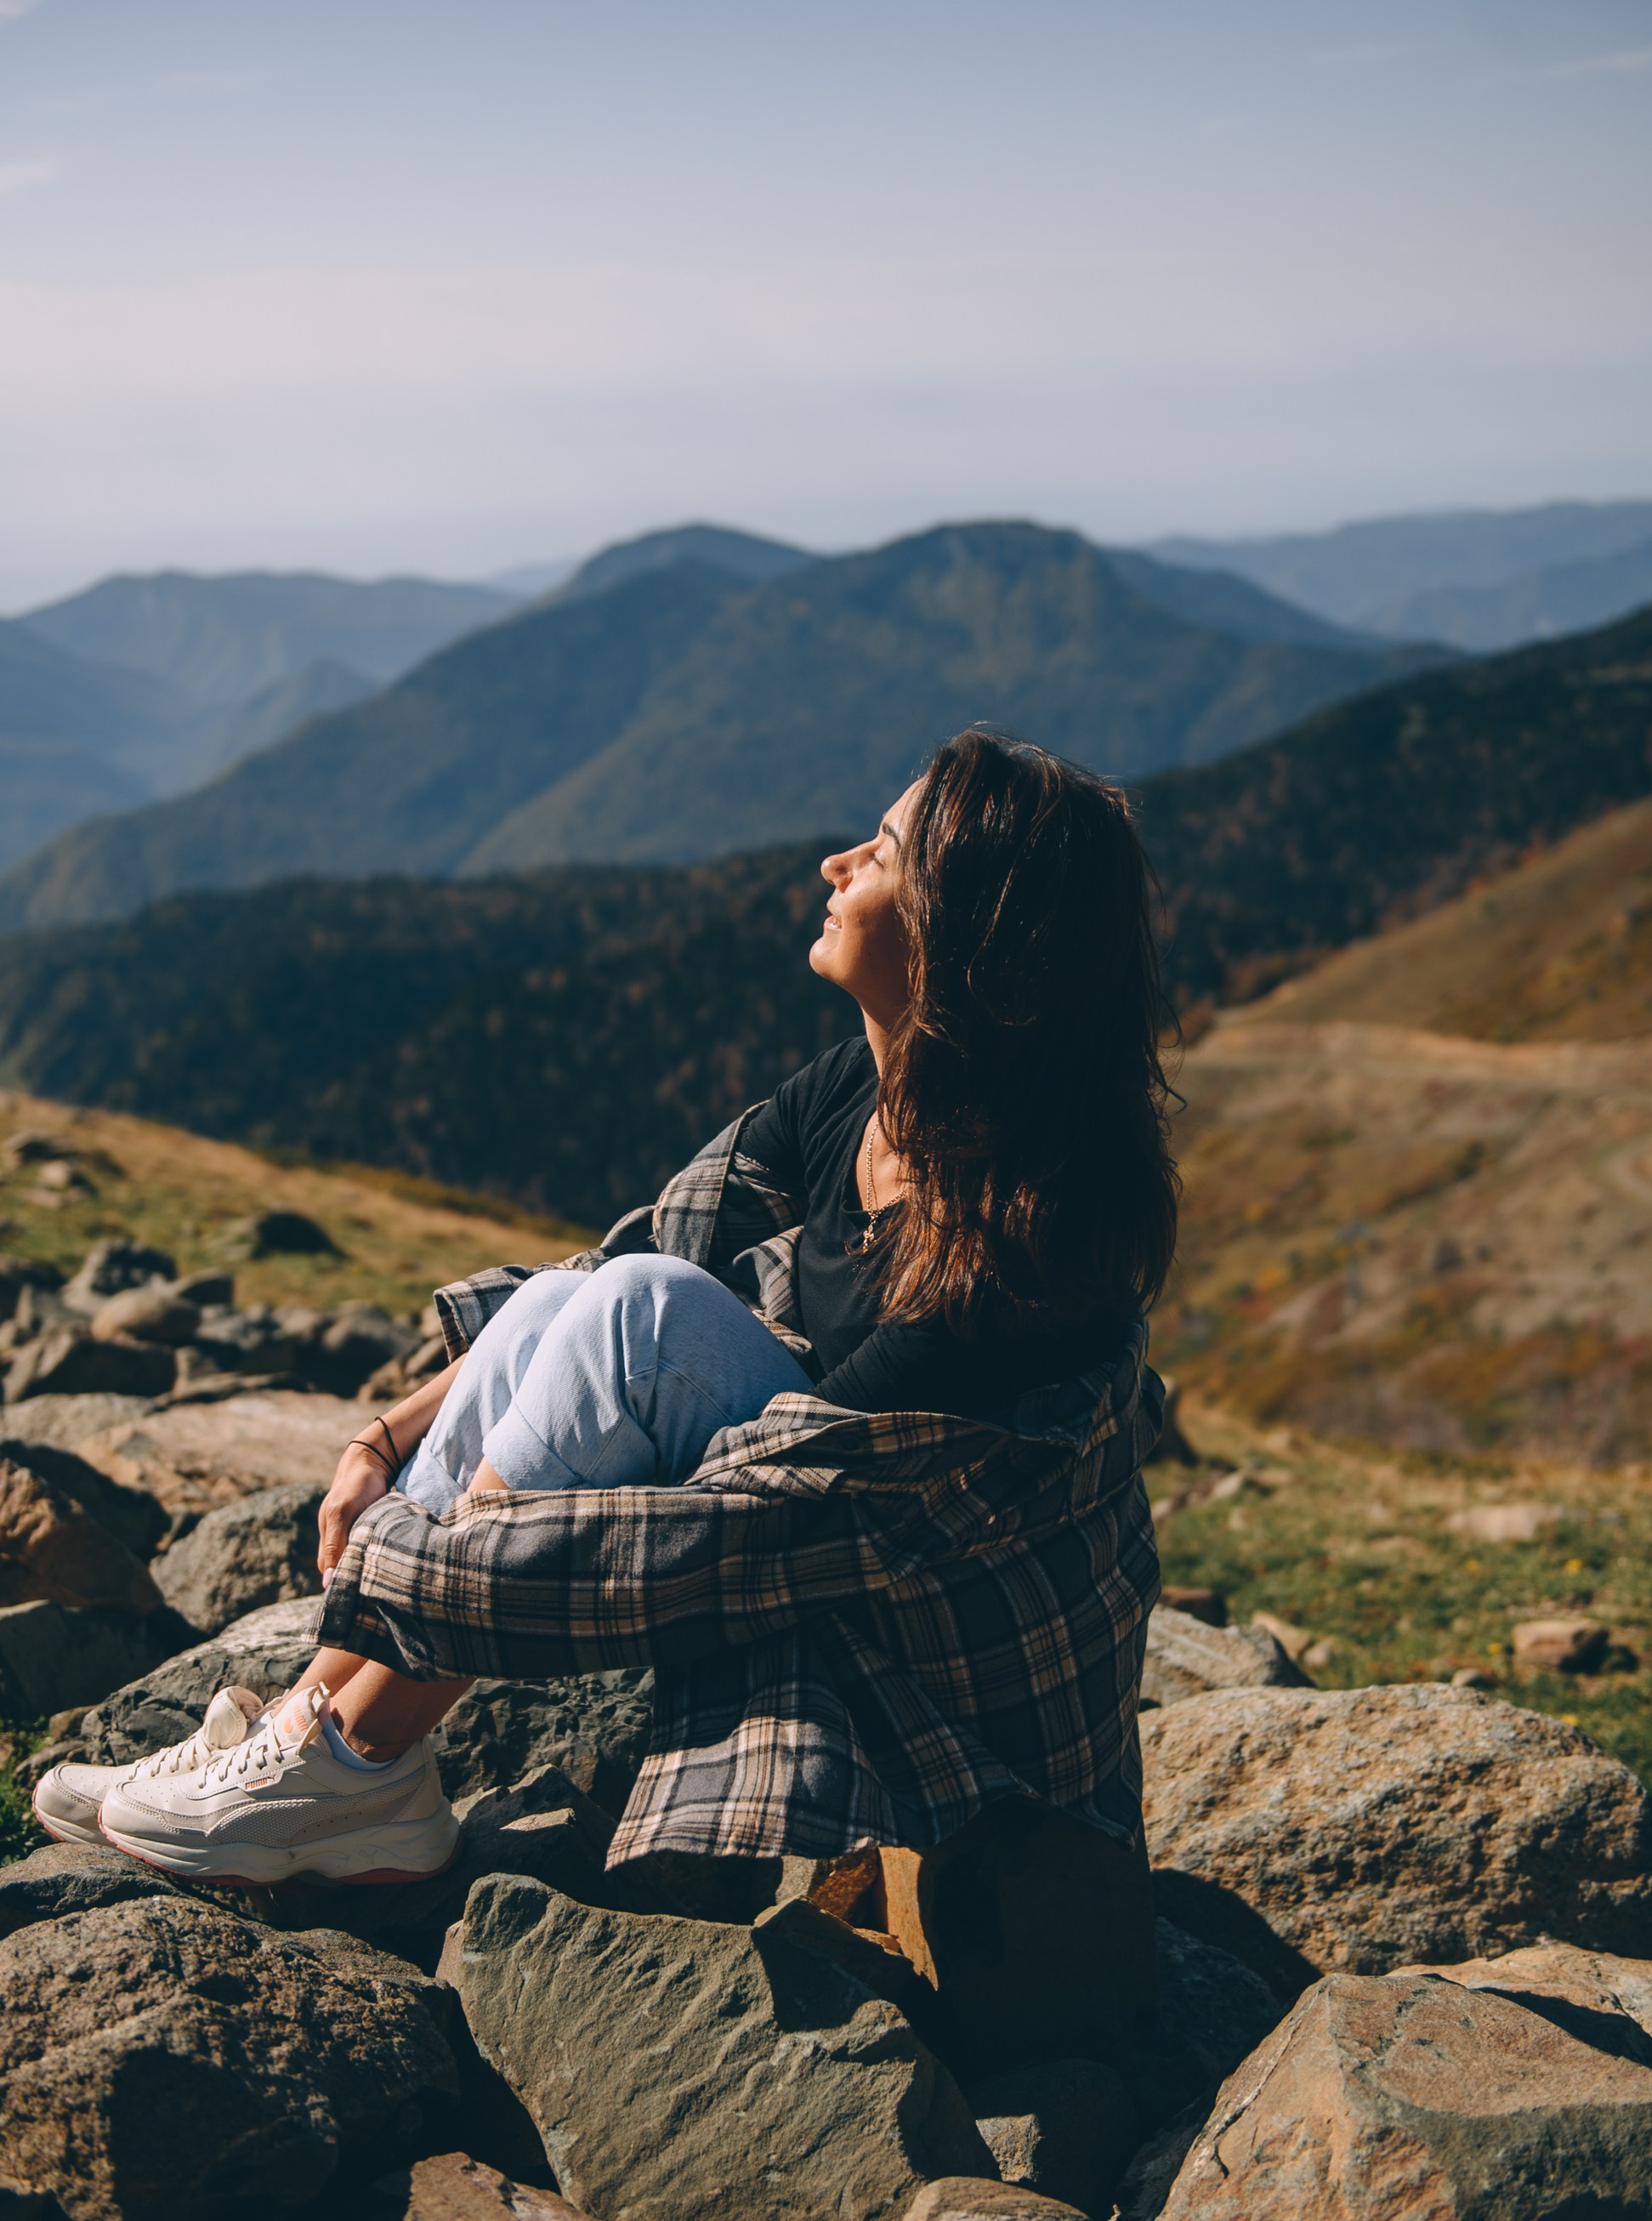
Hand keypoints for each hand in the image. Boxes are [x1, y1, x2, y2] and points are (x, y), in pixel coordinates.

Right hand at [317, 1440, 391, 1584]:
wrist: (376, 1459)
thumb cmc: (357, 1484)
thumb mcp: (343, 1512)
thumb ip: (333, 1544)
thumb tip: (326, 1582)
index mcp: (328, 1534)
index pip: (329, 1570)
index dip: (339, 1583)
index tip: (355, 1599)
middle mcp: (339, 1535)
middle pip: (343, 1566)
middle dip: (355, 1579)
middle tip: (372, 1595)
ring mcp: (355, 1530)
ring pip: (359, 1558)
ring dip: (368, 1569)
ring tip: (381, 1585)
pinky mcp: (371, 1526)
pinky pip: (372, 1548)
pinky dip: (378, 1556)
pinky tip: (389, 1564)